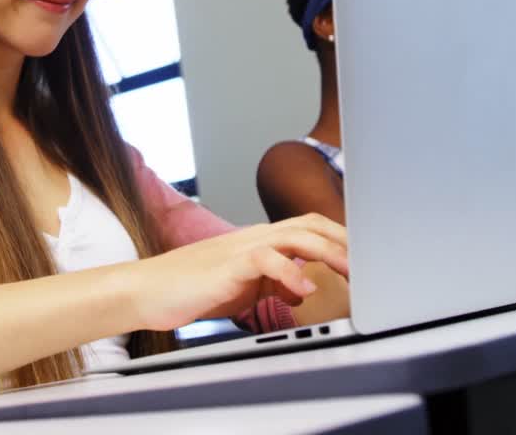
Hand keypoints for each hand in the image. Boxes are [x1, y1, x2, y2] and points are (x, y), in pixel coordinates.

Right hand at [126, 213, 347, 331]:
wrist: (146, 291)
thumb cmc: (190, 288)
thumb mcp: (243, 288)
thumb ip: (273, 283)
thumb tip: (302, 286)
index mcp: (259, 241)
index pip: (308, 227)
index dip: (339, 237)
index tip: (364, 257)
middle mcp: (253, 238)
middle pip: (309, 224)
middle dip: (343, 241)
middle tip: (369, 264)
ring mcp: (240, 248)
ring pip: (295, 235)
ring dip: (328, 253)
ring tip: (349, 272)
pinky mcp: (227, 266)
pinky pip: (266, 260)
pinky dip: (290, 274)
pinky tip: (303, 291)